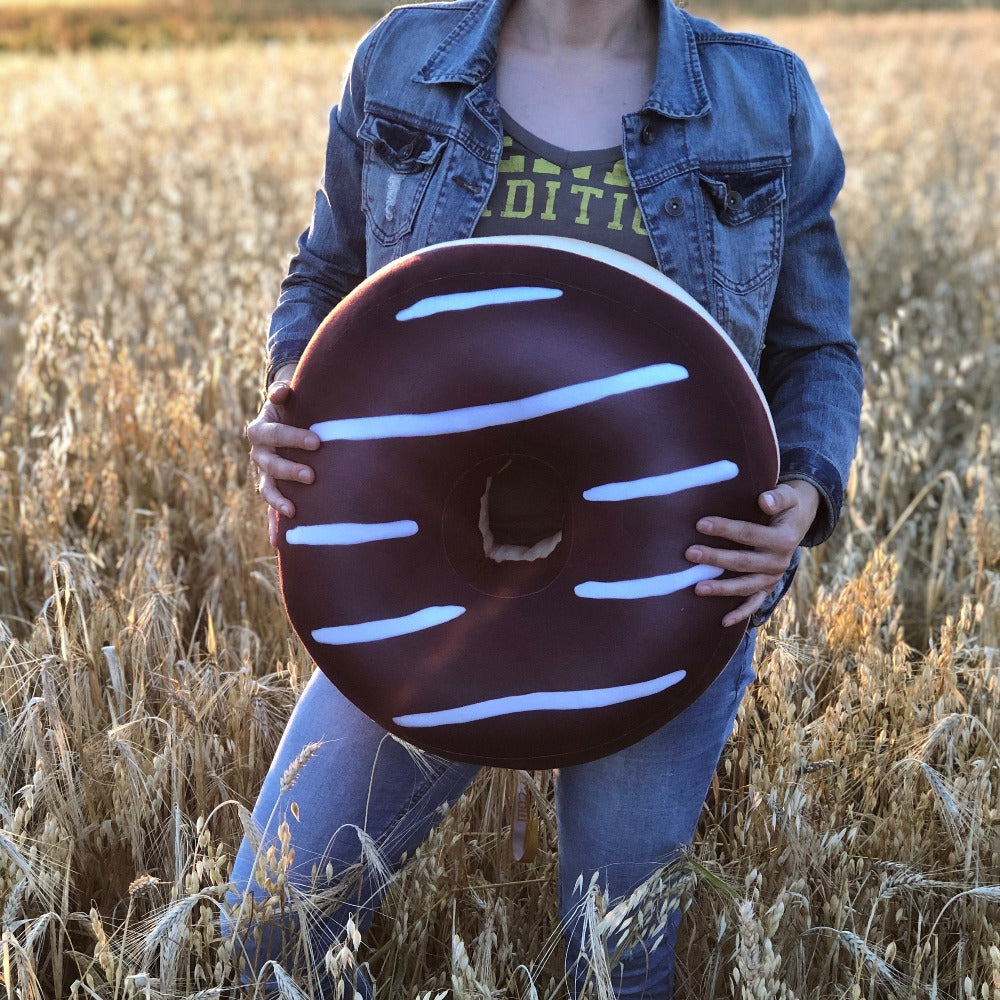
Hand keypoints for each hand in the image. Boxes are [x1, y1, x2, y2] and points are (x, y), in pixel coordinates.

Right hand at [245, 363, 319, 547]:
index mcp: (260, 431)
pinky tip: (278, 544)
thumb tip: (282, 392)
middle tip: (312, 475)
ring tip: (293, 511)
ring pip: (266, 489)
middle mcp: (259, 454)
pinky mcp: (273, 490)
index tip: (316, 442)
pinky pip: (271, 510)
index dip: (292, 437)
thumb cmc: (291, 409)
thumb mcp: (286, 399)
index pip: (273, 434)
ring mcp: (264, 474)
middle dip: (289, 470)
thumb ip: (282, 395)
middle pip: (270, 464)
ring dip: (278, 500)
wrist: (285, 420)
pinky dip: (274, 526)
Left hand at [684, 479, 819, 627]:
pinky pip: (755, 602)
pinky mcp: (769, 586)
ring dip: (721, 588)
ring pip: (745, 586)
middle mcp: (779, 561)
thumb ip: (777, 497)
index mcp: (783, 539)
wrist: (797, 521)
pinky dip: (741, 613)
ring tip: (697, 587)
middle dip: (715, 558)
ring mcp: (774, 577)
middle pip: (743, 561)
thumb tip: (764, 500)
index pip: (749, 534)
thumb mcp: (788, 496)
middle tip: (689, 553)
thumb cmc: (785, 505)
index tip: (700, 524)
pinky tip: (723, 621)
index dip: (725, 529)